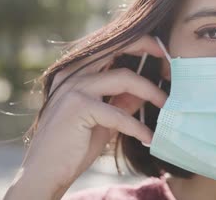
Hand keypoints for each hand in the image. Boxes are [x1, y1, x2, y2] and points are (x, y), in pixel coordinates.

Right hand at [4, 36, 168, 198]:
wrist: (44, 173)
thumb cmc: (73, 145)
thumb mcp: (104, 118)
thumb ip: (121, 101)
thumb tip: (146, 90)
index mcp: (76, 70)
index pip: (110, 43)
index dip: (139, 42)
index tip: (162, 51)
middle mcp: (72, 72)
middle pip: (117, 45)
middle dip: (148, 46)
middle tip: (171, 61)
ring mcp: (73, 88)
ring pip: (125, 78)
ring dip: (152, 92)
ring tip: (168, 106)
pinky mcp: (77, 108)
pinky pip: (119, 113)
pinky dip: (138, 126)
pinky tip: (148, 137)